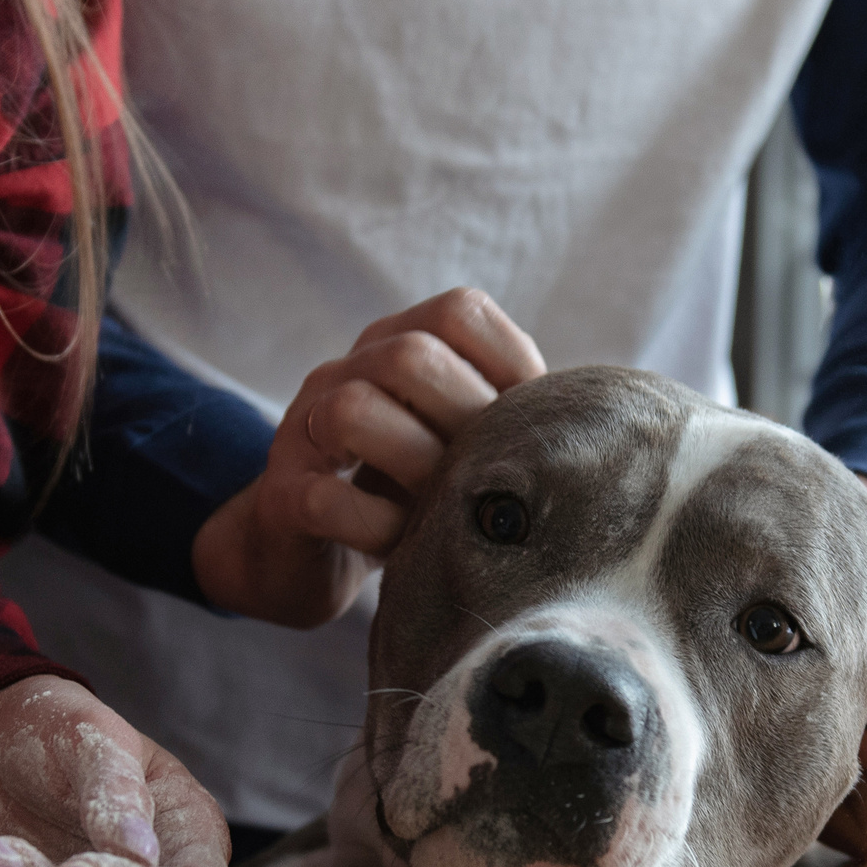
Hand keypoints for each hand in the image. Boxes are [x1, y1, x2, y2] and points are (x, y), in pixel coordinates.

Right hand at [193, 287, 545, 627]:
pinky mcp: (280, 497)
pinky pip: (323, 498)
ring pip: (353, 410)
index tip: (529, 422)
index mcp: (392, 345)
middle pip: (409, 355)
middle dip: (464, 419)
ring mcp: (300, 431)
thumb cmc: (397, 492)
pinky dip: (376, 526)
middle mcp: (341, 373)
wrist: (298, 555)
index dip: (510, 362)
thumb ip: (501, 417)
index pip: (458, 312)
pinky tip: (399, 544)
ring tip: (439, 510)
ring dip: (416, 467)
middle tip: (485, 474)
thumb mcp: (453, 442)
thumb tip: (586, 421)